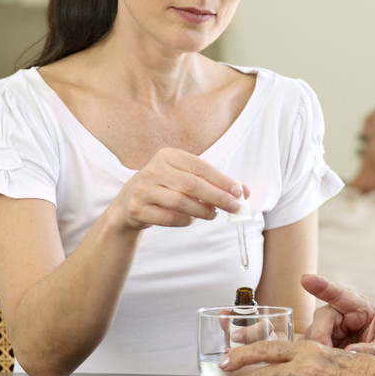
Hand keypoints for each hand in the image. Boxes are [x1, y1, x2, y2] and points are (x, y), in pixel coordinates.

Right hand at [108, 147, 246, 231]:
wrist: (130, 203)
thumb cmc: (166, 187)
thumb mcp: (186, 177)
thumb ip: (214, 183)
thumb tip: (244, 192)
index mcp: (168, 155)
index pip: (200, 167)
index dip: (222, 180)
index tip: (239, 191)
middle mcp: (153, 169)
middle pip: (192, 185)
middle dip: (217, 197)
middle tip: (235, 207)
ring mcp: (143, 189)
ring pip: (180, 202)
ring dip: (202, 211)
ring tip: (214, 214)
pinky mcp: (138, 209)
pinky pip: (168, 217)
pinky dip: (185, 220)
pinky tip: (193, 220)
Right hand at [300, 274, 374, 361]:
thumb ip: (372, 350)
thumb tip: (350, 351)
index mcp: (360, 308)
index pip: (340, 294)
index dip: (323, 287)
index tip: (307, 279)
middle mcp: (340, 314)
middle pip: (321, 318)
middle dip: (321, 338)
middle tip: (329, 357)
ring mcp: (327, 328)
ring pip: (311, 335)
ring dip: (318, 351)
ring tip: (334, 368)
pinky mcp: (319, 341)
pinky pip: (308, 348)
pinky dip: (312, 358)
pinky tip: (323, 368)